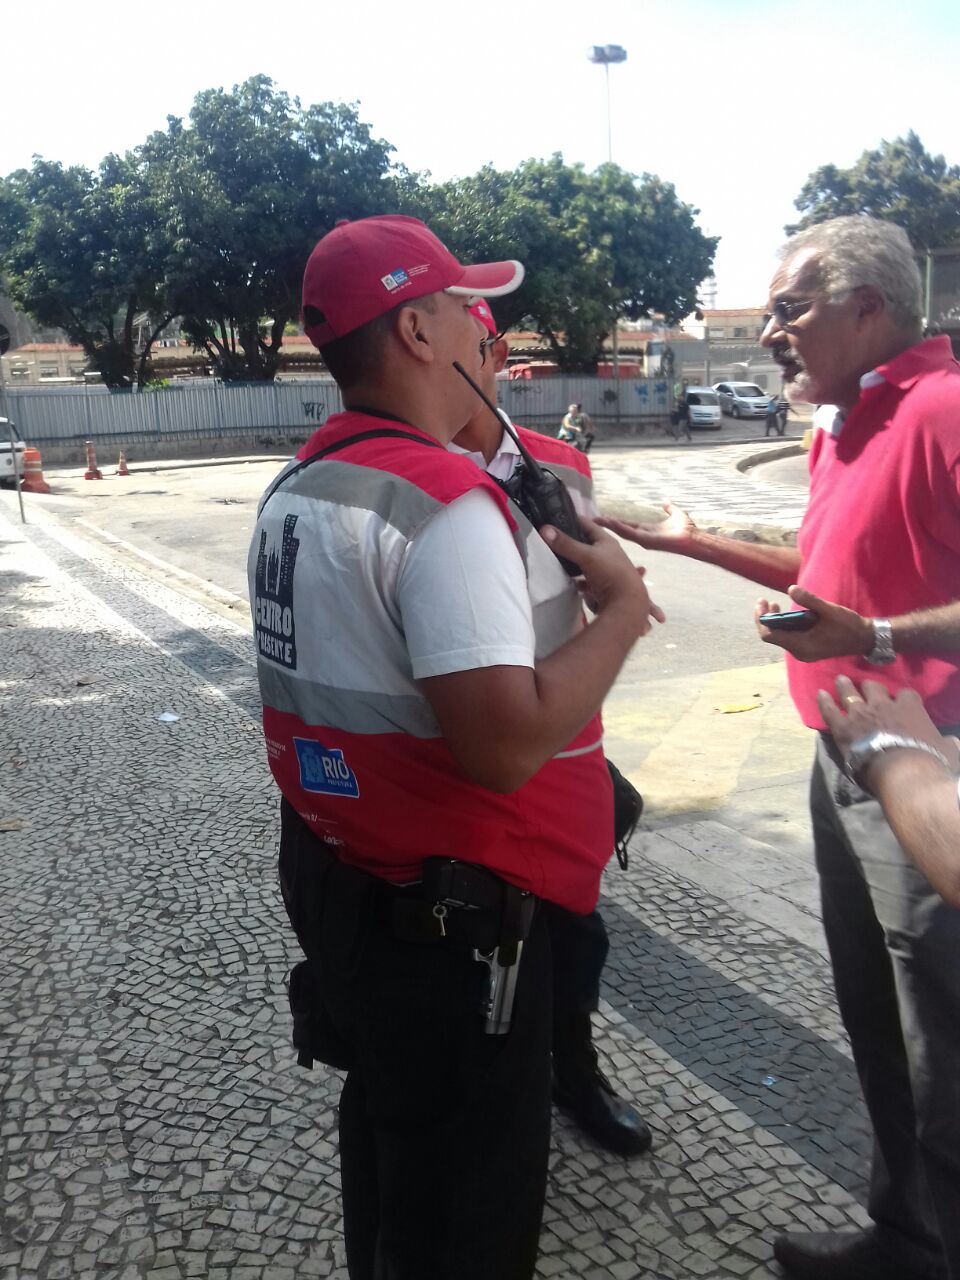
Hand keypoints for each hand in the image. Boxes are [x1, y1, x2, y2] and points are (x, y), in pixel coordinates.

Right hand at [541, 521, 665, 635]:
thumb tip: (544, 529)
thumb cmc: (610, 572)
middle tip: (550, 539)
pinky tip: (564, 579)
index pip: (587, 524)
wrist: (625, 602)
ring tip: (553, 558)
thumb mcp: (587, 555)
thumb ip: (566, 544)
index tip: (554, 517)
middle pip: (584, 543)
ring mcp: (603, 570)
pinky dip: (575, 579)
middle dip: (569, 542)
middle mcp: (605, 553)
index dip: (572, 519)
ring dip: (571, 561)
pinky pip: (583, 579)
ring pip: (583, 562)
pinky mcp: (599, 585)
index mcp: (606, 541)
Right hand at [595, 502, 696, 552]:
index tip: (605, 518)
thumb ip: (670, 509)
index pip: (628, 526)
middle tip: (594, 520)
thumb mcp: (677, 514)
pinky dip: (620, 528)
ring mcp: (644, 540)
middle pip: (622, 530)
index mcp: (648, 531)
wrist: (694, 538)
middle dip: (608, 525)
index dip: (617, 522)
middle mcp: (643, 537)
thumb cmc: (688, 529)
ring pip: (623, 532)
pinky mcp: (646, 541)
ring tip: (598, 520)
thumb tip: (666, 503)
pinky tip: (611, 523)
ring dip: (611, 526)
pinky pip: (631, 534)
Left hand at [754, 585, 872, 661]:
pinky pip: (790, 638)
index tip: (761, 603)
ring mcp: (803, 652)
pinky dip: (785, 626)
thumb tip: (791, 589)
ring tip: (773, 604)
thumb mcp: (829, 610)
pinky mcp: (808, 649)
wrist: (865, 639)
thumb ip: (809, 601)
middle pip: (773, 637)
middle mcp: (799, 652)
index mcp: (801, 645)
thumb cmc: (849, 625)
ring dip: (775, 621)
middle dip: (766, 618)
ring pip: (781, 637)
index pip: (769, 636)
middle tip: (764, 601)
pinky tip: (787, 613)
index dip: (761, 619)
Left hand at [817, 675, 959, 779]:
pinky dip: (824, 702)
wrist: (903, 773)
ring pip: (850, 693)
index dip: (902, 697)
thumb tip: (952, 743)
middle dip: (870, 687)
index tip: (900, 700)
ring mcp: (861, 714)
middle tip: (865, 686)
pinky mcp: (843, 728)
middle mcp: (884, 705)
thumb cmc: (930, 762)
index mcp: (910, 708)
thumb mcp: (947, 750)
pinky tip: (820, 694)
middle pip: (874, 688)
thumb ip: (946, 743)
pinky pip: (830, 710)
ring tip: (840, 679)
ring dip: (845, 686)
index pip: (906, 694)